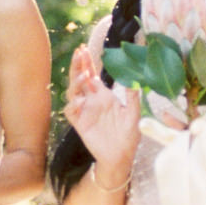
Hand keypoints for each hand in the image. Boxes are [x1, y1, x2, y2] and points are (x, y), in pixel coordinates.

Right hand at [65, 46, 140, 173]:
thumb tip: (134, 79)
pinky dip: (73, 105)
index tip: (83, 48)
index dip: (87, 62)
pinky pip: (71, 112)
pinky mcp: (80, 124)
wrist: (122, 156)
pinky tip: (80, 101)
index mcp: (103, 96)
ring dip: (76, 83)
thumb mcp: (134, 114)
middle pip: (79, 79)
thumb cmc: (128, 135)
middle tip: (79, 53)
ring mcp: (84, 112)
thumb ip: (132, 97)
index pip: (92, 75)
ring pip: (72, 92)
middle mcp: (92, 101)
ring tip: (84, 76)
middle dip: (78, 65)